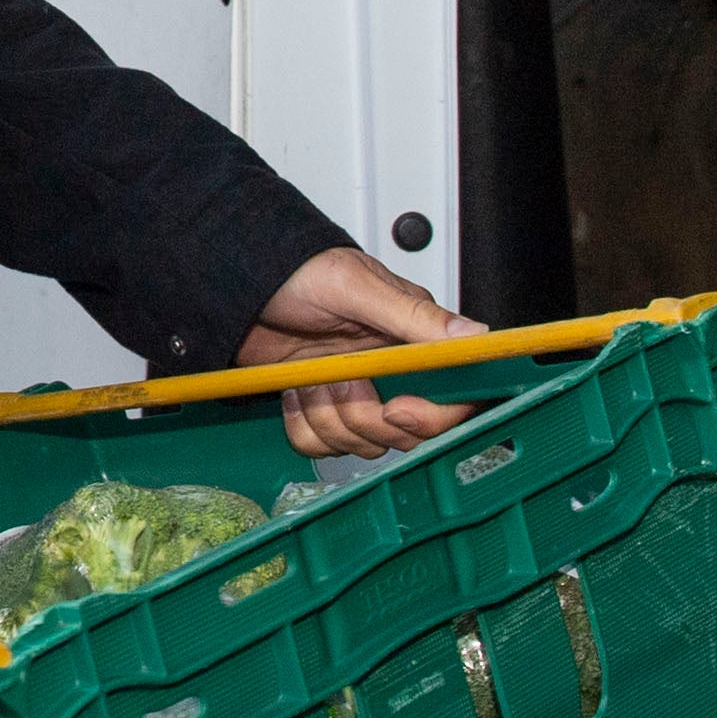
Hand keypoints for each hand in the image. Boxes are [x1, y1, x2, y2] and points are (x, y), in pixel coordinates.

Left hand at [255, 245, 478, 460]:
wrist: (240, 284)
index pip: (454, 396)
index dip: (432, 415)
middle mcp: (393, 371)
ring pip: (364, 444)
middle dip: (367, 417)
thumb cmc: (297, 270)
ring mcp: (358, 392)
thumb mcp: (355, 285)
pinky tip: (295, 391)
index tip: (395, 408)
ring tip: (312, 377)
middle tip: (340, 382)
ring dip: (329, 417)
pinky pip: (323, 446)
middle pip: (408, 432)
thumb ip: (414, 315)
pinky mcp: (324, 407)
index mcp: (414, 339)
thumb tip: (476, 335)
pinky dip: (303, 426)